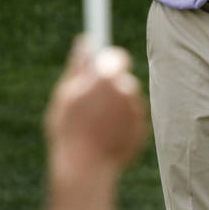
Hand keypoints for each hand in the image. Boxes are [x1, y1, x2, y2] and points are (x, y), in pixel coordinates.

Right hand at [45, 37, 148, 176]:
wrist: (85, 168)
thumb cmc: (69, 130)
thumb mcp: (66, 95)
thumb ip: (79, 66)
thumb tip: (87, 40)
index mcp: (107, 77)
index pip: (117, 57)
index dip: (107, 63)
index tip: (99, 71)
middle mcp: (127, 91)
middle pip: (123, 80)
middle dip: (110, 87)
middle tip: (92, 103)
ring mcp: (137, 112)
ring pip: (128, 101)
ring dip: (116, 107)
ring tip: (95, 124)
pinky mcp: (142, 130)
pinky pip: (131, 120)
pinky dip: (121, 124)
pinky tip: (105, 136)